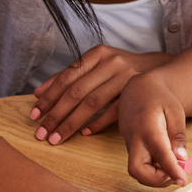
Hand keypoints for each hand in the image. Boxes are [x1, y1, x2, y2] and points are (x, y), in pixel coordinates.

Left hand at [31, 46, 171, 145]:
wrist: (156, 69)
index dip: (49, 97)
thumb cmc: (119, 69)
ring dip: (71, 123)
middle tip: (41, 133)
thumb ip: (68, 76)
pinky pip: (113, 111)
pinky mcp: (136, 93)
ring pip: (92, 103)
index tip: (34, 115)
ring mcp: (125, 78)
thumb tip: (38, 93)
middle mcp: (111, 63)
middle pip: (77, 92)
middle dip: (56, 115)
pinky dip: (98, 123)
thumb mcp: (96, 65)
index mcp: (97, 54)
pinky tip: (85, 134)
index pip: (66, 78)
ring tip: (56, 138)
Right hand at [117, 73, 191, 187]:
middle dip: (156, 181)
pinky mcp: (130, 147)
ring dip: (155, 176)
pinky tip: (165, 161)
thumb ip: (178, 135)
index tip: (183, 181)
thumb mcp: (175, 111)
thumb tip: (182, 158)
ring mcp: (129, 144)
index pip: (160, 155)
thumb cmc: (158, 97)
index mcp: (148, 128)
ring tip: (173, 166)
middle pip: (137, 170)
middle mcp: (135, 138)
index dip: (172, 171)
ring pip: (136, 171)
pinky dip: (151, 169)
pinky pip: (138, 164)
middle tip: (175, 174)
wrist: (138, 88)